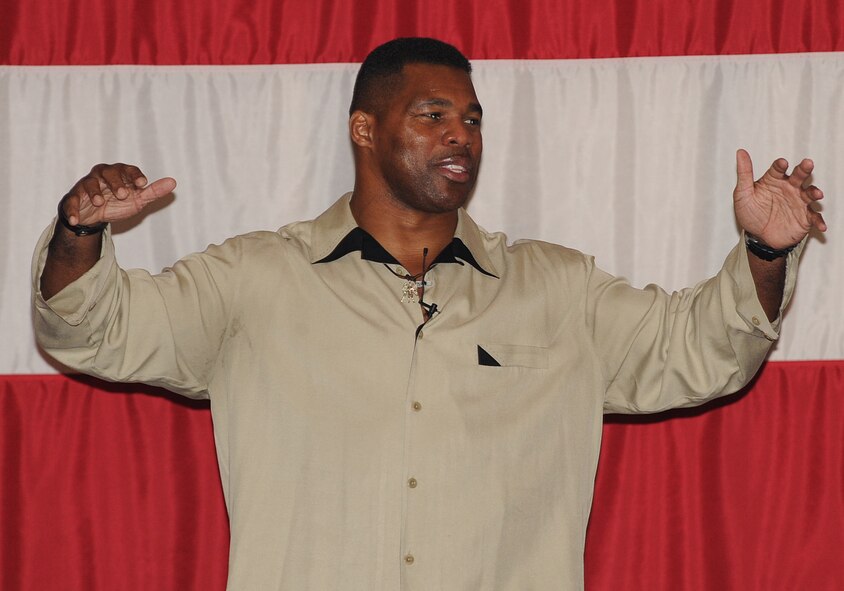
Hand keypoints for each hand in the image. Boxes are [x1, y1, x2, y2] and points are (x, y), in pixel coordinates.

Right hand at [61, 163, 176, 226]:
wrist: (96, 216)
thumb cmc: (118, 202)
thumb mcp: (138, 199)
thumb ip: (153, 191)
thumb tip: (173, 182)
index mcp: (119, 173)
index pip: (128, 169)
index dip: (135, 175)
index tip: (142, 184)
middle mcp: (102, 175)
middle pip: (108, 172)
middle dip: (115, 182)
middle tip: (123, 194)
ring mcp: (86, 185)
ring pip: (88, 183)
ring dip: (94, 192)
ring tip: (100, 202)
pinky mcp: (73, 198)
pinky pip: (71, 202)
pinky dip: (73, 210)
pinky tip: (76, 219)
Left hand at [733, 149, 826, 248]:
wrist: (758, 237)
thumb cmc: (751, 214)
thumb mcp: (743, 194)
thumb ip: (744, 173)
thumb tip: (741, 153)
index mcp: (773, 181)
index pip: (777, 169)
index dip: (780, 166)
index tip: (781, 163)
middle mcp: (788, 188)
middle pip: (798, 176)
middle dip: (803, 170)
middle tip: (807, 164)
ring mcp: (798, 202)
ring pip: (809, 194)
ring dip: (814, 192)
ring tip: (816, 194)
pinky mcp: (805, 216)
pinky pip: (814, 217)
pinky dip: (818, 220)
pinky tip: (820, 225)